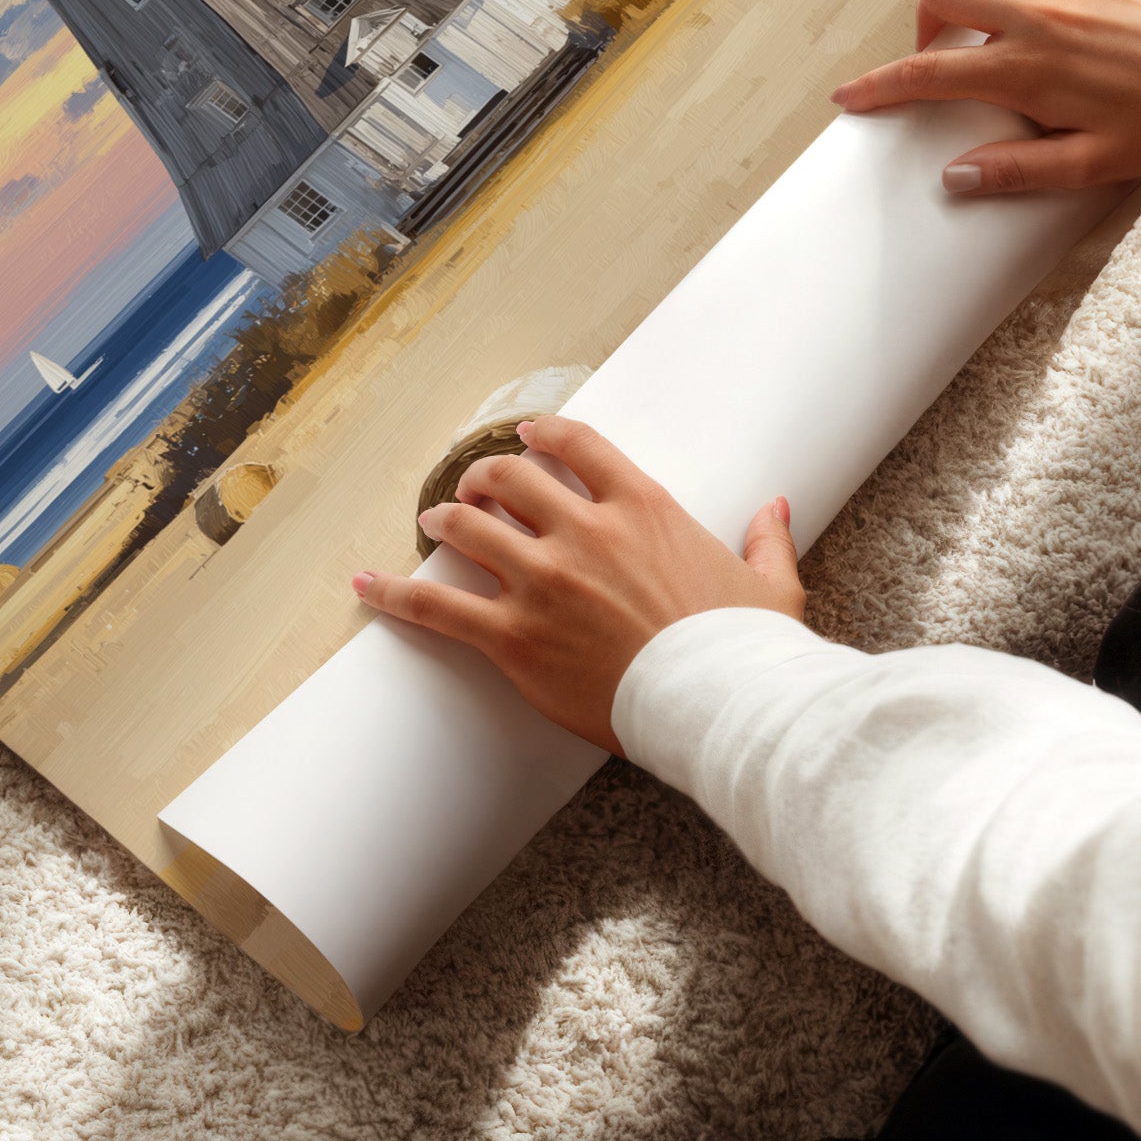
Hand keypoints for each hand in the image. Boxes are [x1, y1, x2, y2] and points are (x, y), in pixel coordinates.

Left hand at [352, 416, 801, 754]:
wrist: (720, 706)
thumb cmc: (746, 651)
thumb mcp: (770, 586)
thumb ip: (766, 539)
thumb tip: (776, 507)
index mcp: (643, 508)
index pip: (577, 445)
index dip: (543, 434)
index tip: (525, 435)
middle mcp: (585, 532)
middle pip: (510, 479)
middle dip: (485, 477)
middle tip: (473, 487)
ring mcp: (544, 581)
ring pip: (470, 527)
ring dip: (446, 518)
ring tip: (432, 520)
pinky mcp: (515, 637)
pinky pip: (438, 606)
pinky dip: (395, 593)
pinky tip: (365, 584)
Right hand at [832, 0, 1140, 194]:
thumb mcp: (1094, 163)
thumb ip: (1019, 170)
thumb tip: (954, 177)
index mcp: (1029, 68)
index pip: (929, 74)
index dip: (879, 86)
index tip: (849, 95)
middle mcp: (1037, 13)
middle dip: (924, 24)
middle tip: (940, 53)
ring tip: (987, 16)